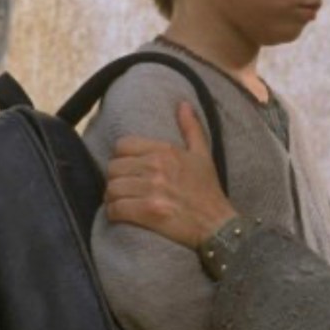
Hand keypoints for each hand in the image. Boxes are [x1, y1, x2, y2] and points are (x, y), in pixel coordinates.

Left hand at [105, 102, 236, 247]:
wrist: (218, 225)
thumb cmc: (208, 191)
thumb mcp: (203, 155)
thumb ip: (191, 128)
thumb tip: (183, 104)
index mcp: (166, 151)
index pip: (122, 146)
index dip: (121, 159)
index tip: (128, 170)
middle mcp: (157, 167)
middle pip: (113, 168)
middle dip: (115, 180)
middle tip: (124, 189)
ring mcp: (152, 190)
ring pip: (112, 189)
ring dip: (113, 198)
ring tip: (121, 203)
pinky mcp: (148, 212)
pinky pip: (116, 209)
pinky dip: (114, 214)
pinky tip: (122, 215)